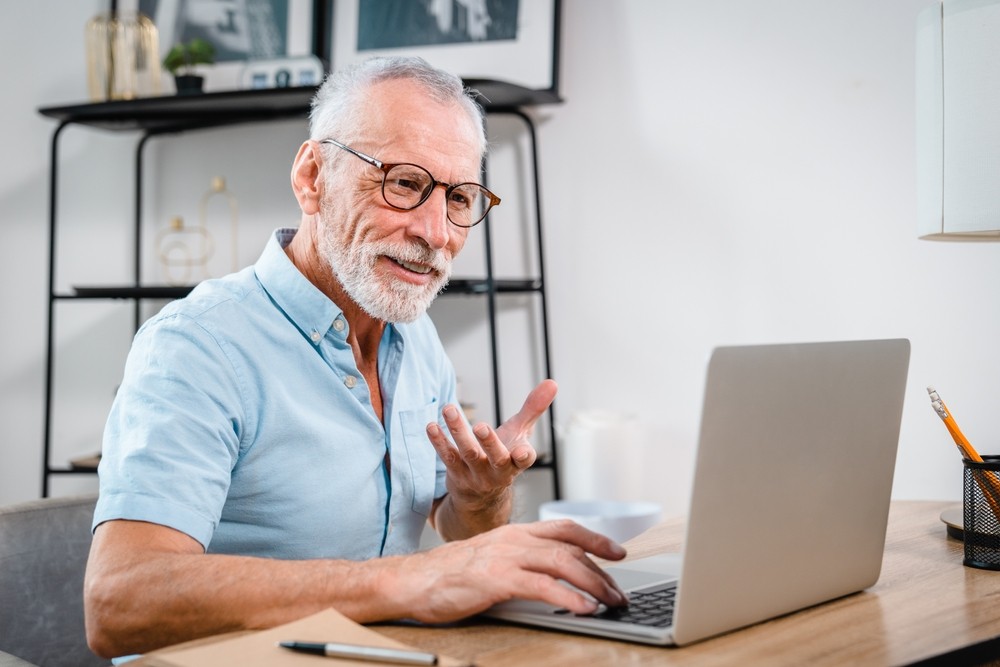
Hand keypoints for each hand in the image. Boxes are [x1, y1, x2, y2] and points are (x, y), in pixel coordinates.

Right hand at [399, 519, 627, 622]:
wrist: (411, 580)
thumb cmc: (447, 575)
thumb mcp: (489, 559)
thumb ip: (517, 561)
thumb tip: (548, 577)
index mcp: (512, 532)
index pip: (563, 528)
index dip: (594, 539)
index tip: (616, 552)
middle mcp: (513, 539)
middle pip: (570, 546)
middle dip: (601, 569)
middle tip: (619, 590)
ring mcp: (505, 557)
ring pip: (562, 562)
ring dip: (593, 583)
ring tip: (610, 601)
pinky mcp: (496, 579)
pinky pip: (541, 585)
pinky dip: (568, 597)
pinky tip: (583, 608)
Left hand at [427, 380, 556, 509]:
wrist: (482, 494)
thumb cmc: (505, 455)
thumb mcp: (521, 433)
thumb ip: (534, 408)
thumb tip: (552, 382)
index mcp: (517, 462)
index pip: (524, 460)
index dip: (524, 456)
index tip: (521, 451)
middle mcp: (498, 472)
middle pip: (496, 459)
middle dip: (489, 443)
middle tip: (480, 426)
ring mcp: (476, 475)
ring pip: (468, 454)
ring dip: (458, 431)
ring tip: (449, 409)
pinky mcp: (457, 474)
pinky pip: (447, 457)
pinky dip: (439, 441)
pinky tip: (432, 425)